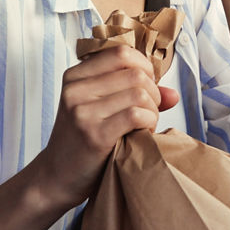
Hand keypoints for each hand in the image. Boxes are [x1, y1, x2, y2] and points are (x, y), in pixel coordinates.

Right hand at [35, 45, 179, 209]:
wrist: (56, 177)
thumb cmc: (82, 141)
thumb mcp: (99, 109)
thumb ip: (133, 93)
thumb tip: (173, 94)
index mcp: (75, 76)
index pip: (121, 52)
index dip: (144, 66)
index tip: (147, 85)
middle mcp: (75, 89)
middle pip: (135, 73)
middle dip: (153, 92)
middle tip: (148, 112)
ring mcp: (82, 112)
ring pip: (139, 93)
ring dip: (152, 110)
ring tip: (144, 124)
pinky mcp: (94, 134)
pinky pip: (136, 115)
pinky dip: (148, 122)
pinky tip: (141, 134)